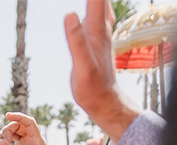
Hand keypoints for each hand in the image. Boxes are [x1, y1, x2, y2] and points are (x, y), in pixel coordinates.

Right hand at [0, 112, 60, 144]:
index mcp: (37, 141)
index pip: (29, 123)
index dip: (19, 117)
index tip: (7, 115)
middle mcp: (32, 140)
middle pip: (17, 126)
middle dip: (6, 132)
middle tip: (1, 144)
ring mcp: (26, 143)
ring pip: (12, 132)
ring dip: (3, 137)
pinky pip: (10, 139)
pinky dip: (3, 142)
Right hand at [64, 0, 137, 138]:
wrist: (106, 103)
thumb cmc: (93, 87)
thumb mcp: (82, 66)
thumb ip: (76, 41)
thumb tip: (70, 14)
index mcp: (97, 29)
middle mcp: (102, 27)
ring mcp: (102, 32)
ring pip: (101, 3)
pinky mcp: (99, 39)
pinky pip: (98, 12)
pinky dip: (95, 2)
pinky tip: (92, 3)